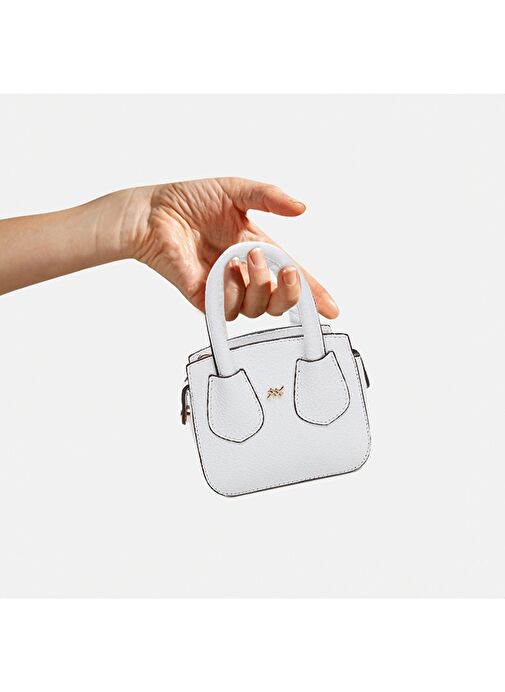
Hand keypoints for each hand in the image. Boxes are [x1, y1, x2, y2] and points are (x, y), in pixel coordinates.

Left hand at [123, 177, 338, 319]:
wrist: (153, 213)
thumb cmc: (188, 200)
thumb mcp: (236, 191)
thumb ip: (269, 198)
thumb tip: (301, 207)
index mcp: (258, 250)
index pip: (292, 277)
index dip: (313, 294)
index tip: (332, 309)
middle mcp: (246, 274)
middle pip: (280, 302)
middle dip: (291, 292)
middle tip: (285, 271)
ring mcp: (226, 289)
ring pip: (258, 309)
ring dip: (259, 284)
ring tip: (243, 258)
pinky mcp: (206, 299)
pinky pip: (230, 309)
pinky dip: (233, 290)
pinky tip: (224, 269)